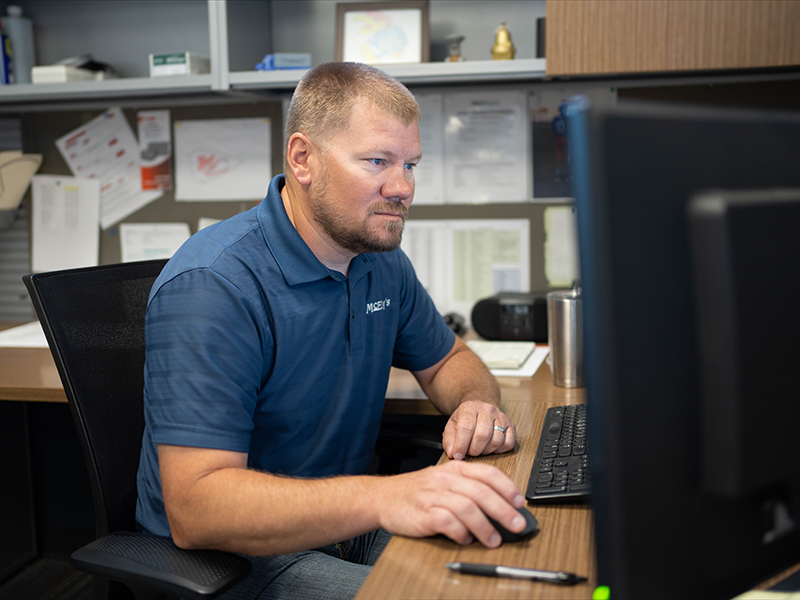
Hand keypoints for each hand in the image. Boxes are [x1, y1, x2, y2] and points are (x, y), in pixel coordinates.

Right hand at [375, 461, 525, 547]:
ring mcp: (433, 496)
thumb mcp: (443, 480)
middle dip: (503, 510)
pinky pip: (447, 523)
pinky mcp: (422, 514)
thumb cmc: (418, 491)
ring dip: (485, 526)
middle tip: (517, 524)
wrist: (383, 497)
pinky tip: (466, 539)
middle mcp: (445, 480)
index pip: (487, 473)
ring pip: (467, 508)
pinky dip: (461, 532)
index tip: (520, 502)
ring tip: (494, 539)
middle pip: (481, 493)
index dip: (507, 488)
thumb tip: (501, 507)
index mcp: (454, 469)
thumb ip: (468, 488)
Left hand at [443, 400, 515, 459]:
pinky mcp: (511, 425)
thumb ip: (449, 441)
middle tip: (469, 452)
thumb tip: (452, 453)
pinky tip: (491, 447)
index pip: (466, 427)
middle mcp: (487, 409)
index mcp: (469, 407)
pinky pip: (509, 443)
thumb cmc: (465, 421)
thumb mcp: (451, 427)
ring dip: (486, 451)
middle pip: (483, 435)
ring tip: (479, 449)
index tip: (457, 455)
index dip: (461, 444)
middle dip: (474, 450)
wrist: (479, 409)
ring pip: (497, 440)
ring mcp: (501, 416)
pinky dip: (500, 450)